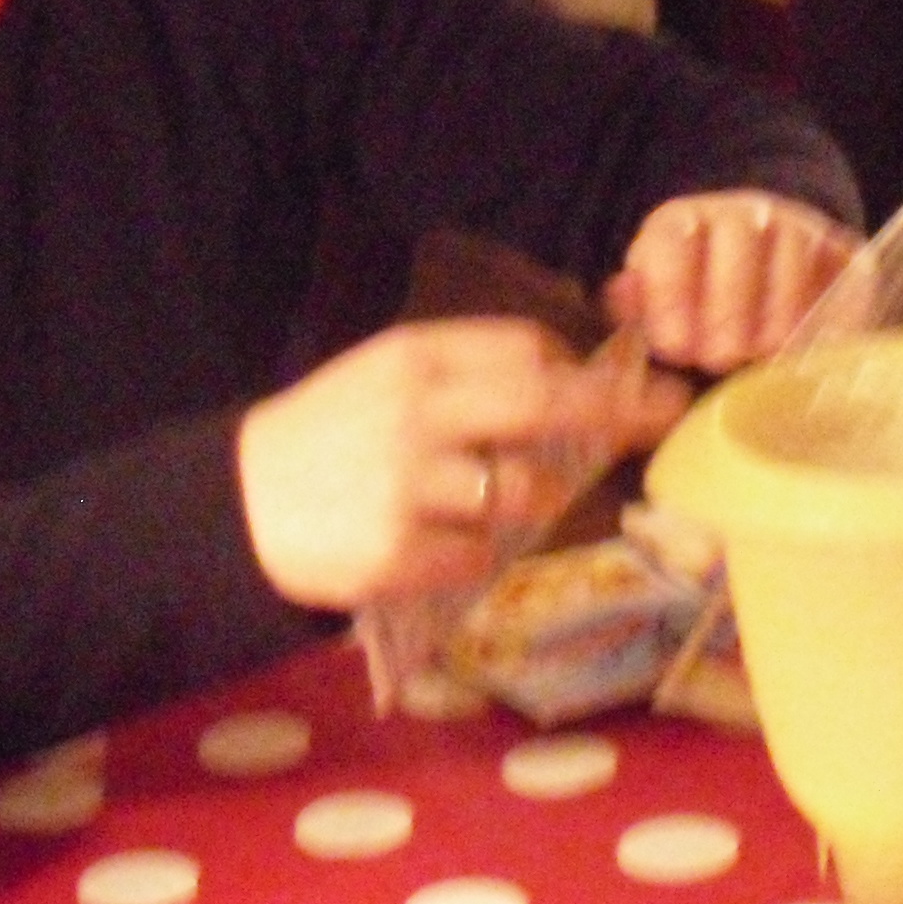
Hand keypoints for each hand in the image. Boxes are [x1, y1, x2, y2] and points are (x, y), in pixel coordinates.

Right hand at [236, 319, 683, 610]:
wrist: (237, 505)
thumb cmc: (327, 436)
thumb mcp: (385, 379)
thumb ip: (464, 374)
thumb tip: (566, 377)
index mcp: (412, 357)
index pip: (526, 348)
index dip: (575, 368)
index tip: (619, 383)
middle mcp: (417, 411)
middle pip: (545, 403)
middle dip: (616, 408)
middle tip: (666, 411)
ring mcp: (410, 485)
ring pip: (523, 490)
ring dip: (522, 499)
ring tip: (471, 502)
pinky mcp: (401, 553)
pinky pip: (484, 555)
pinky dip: (471, 553)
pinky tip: (429, 544)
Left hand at [607, 189, 860, 371]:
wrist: (762, 262)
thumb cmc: (697, 297)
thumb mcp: (656, 295)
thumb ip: (638, 300)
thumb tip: (623, 296)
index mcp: (682, 222)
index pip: (673, 242)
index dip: (671, 295)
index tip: (674, 347)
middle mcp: (743, 213)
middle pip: (739, 243)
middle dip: (727, 307)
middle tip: (720, 357)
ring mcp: (799, 227)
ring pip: (794, 257)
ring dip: (778, 313)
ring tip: (764, 356)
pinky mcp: (843, 251)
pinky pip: (844, 276)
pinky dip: (833, 314)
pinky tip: (814, 349)